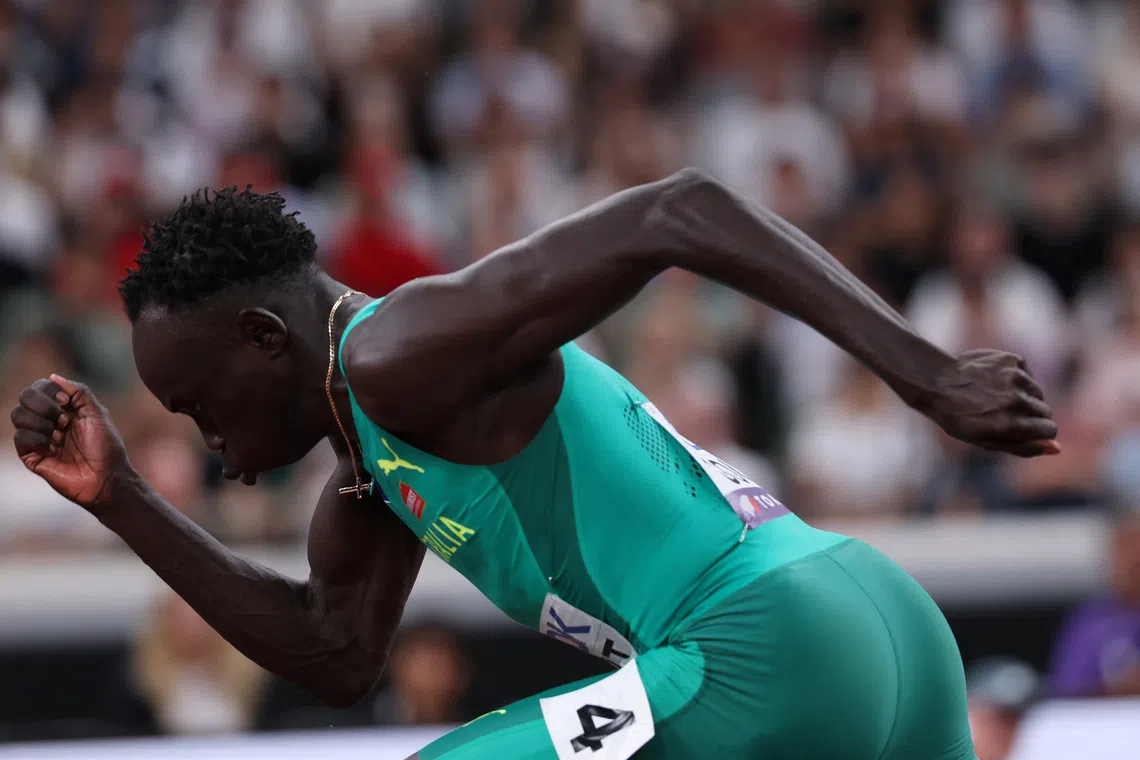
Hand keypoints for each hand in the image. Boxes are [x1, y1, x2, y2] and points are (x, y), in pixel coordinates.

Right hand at [10, 374, 129, 508]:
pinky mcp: (30, 455)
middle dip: (43, 404)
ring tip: (60, 436)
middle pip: (25, 397)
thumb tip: (53, 376)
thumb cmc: (106, 447)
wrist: (106, 478)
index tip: (66, 401)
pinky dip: (38, 440)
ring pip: (18, 414)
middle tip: (64, 421)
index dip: (49, 389)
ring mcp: (37, 437)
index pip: (41, 386)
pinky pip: (20, 437)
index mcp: (63, 407)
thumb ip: (79, 392)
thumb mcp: (97, 414)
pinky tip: (54, 449)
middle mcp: (47, 419)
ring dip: (41, 422)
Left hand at [920, 349, 1059, 457]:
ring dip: (1023, 396)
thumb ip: (1023, 447)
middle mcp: (1016, 401)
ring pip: (1038, 392)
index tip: (1024, 430)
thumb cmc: (960, 418)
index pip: (1050, 430)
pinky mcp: (1012, 360)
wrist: (936, 383)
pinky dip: (1015, 378)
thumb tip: (1057, 448)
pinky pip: (1028, 374)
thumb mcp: (987, 441)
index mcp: (1010, 425)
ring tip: (995, 397)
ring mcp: (1015, 377)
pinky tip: (993, 381)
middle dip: (1031, 415)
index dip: (1038, 432)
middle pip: (1046, 412)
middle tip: (1003, 413)